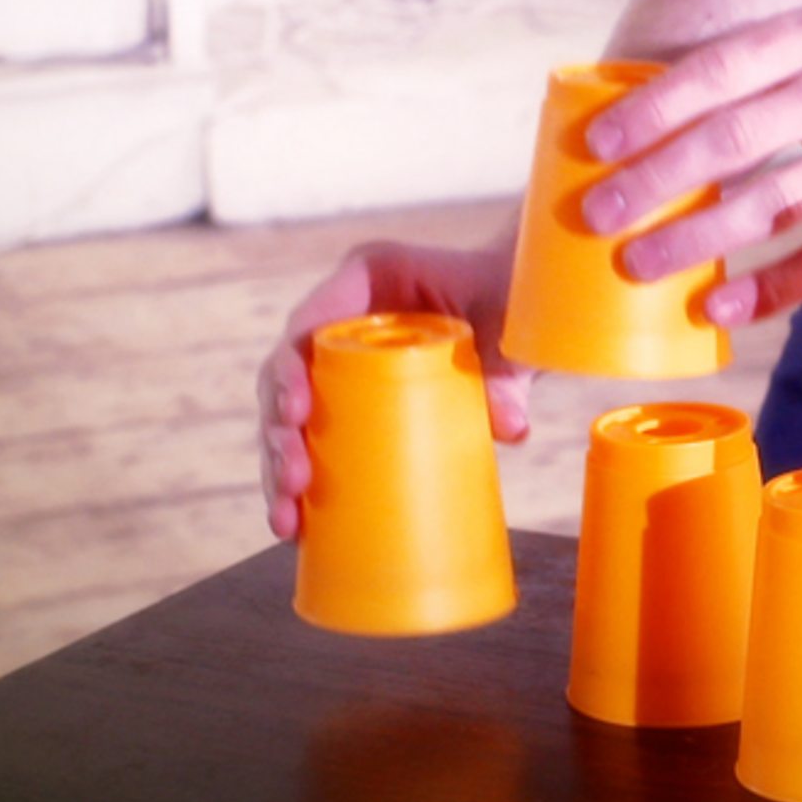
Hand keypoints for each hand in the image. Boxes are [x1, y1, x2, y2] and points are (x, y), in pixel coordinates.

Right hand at [256, 241, 526, 539]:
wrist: (523, 307)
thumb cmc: (513, 299)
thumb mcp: (512, 329)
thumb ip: (510, 372)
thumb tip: (510, 429)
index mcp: (368, 277)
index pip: (309, 322)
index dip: (290, 369)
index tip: (297, 413)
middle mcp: (343, 315)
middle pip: (285, 374)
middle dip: (278, 432)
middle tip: (295, 481)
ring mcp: (341, 358)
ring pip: (287, 412)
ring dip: (278, 466)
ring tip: (288, 520)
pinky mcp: (352, 396)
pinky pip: (314, 434)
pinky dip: (300, 478)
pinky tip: (295, 525)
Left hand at [579, 6, 801, 323]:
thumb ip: (765, 72)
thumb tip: (658, 123)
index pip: (721, 67)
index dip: (654, 105)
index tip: (598, 142)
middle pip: (736, 136)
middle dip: (658, 177)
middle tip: (599, 213)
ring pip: (774, 200)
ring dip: (700, 236)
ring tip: (640, 263)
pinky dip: (773, 285)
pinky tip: (724, 306)